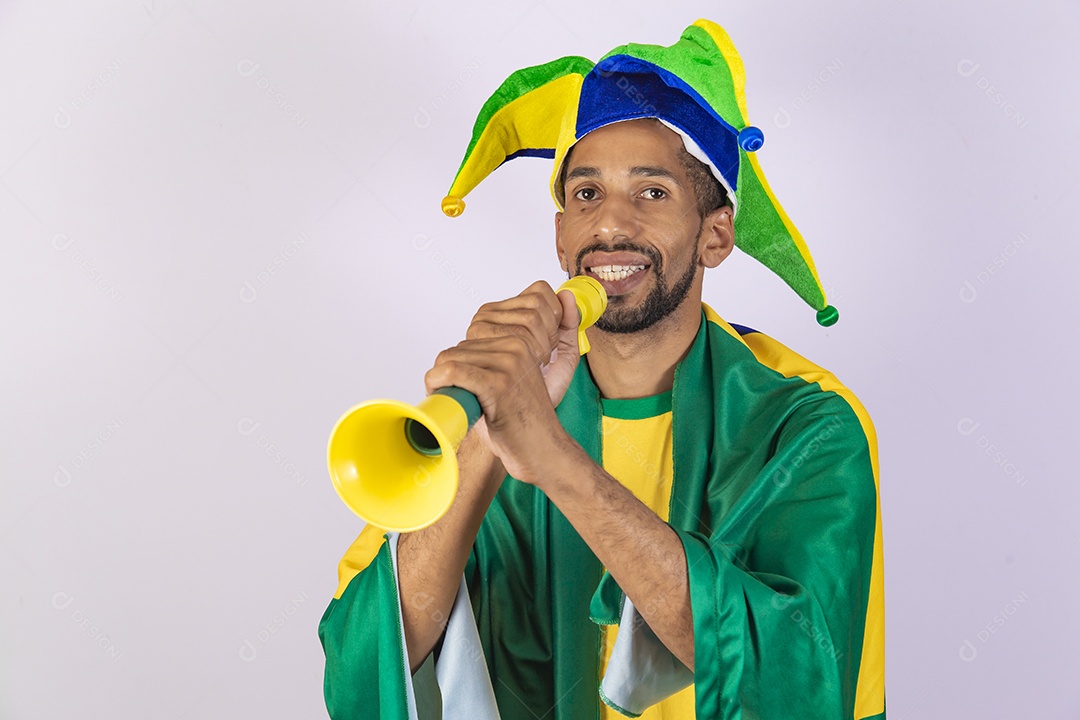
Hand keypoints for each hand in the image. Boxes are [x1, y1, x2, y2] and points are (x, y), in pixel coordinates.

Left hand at [423, 280, 581, 482]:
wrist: (542, 451)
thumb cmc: (532, 415)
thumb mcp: (548, 370)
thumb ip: (557, 333)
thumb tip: (564, 296)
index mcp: (527, 336)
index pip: (480, 320)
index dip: (468, 351)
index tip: (475, 373)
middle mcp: (520, 344)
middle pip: (460, 343)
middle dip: (454, 367)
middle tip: (465, 390)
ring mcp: (509, 362)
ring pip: (451, 356)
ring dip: (445, 380)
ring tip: (463, 398)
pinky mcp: (498, 384)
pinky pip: (453, 371)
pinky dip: (439, 383)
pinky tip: (447, 396)